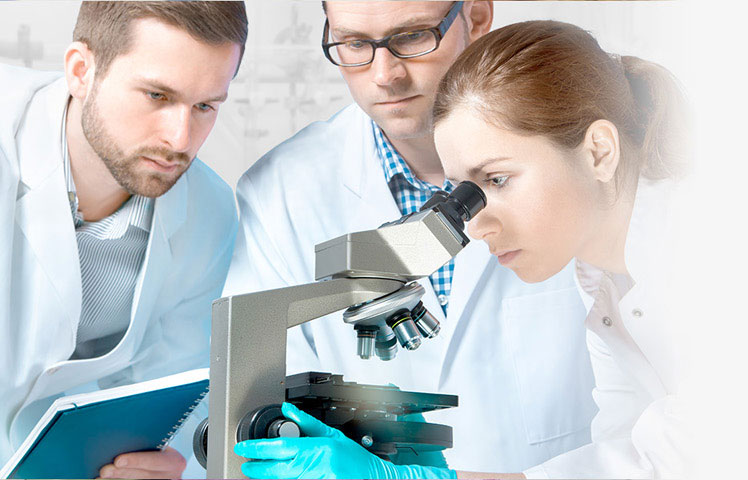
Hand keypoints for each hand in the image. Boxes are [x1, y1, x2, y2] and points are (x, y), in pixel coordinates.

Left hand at [98, 446, 186, 478]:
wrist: (167, 467)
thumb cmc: (160, 450)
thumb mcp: (161, 445)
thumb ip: (149, 443)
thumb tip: (122, 436)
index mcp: (175, 461)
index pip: (155, 461)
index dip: (136, 461)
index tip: (118, 460)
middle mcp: (171, 476)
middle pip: (143, 476)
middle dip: (121, 472)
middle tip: (104, 470)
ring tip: (100, 477)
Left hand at [233, 402, 455, 478]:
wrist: (376, 478)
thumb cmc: (355, 459)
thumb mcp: (333, 435)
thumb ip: (308, 423)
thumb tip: (288, 411)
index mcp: (320, 448)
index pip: (282, 447)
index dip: (259, 448)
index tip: (244, 447)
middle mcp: (317, 466)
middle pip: (279, 467)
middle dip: (258, 467)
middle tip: (245, 464)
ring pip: (286, 478)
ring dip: (269, 476)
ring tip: (256, 472)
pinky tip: (276, 478)